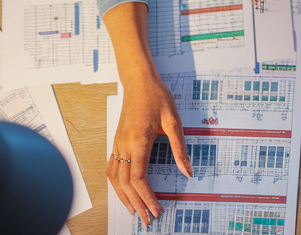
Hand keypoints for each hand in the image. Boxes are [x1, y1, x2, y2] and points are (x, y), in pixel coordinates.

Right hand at [108, 74, 191, 226]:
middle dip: (136, 204)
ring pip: (115, 179)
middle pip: (125, 184)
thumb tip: (188, 171)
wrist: (139, 81)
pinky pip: (112, 169)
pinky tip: (123, 192)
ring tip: (135, 211)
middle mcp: (124, 145)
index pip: (139, 179)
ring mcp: (117, 144)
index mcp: (138, 141)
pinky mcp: (116, 142)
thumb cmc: (156, 97)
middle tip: (147, 219)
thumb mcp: (174, 121)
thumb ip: (179, 148)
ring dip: (124, 198)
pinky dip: (116, 185)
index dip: (146, 197)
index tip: (156, 209)